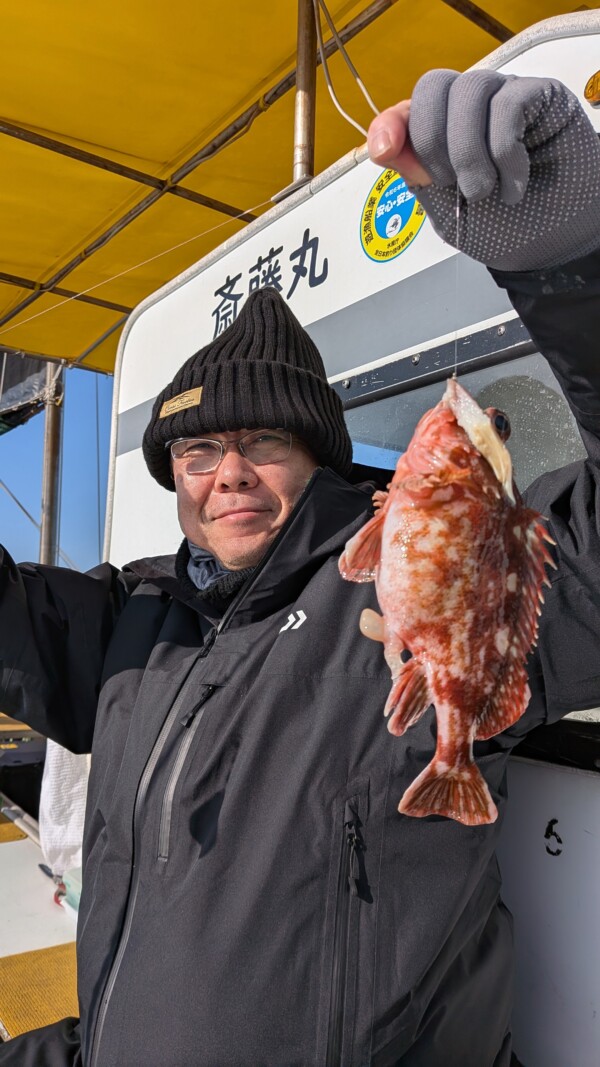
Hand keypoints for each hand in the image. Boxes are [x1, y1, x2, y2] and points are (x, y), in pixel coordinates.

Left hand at [367, 69, 599, 271]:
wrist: (549, 245)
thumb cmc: (502, 228)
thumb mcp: (446, 211)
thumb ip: (416, 176)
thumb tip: (385, 145)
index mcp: (443, 132)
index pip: (409, 108)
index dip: (391, 124)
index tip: (384, 152)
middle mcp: (471, 109)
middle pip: (434, 86)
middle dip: (433, 140)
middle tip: (451, 184)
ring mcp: (505, 98)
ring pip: (470, 89)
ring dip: (469, 150)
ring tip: (485, 191)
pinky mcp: (541, 98)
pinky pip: (509, 104)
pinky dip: (505, 151)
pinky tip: (514, 182)